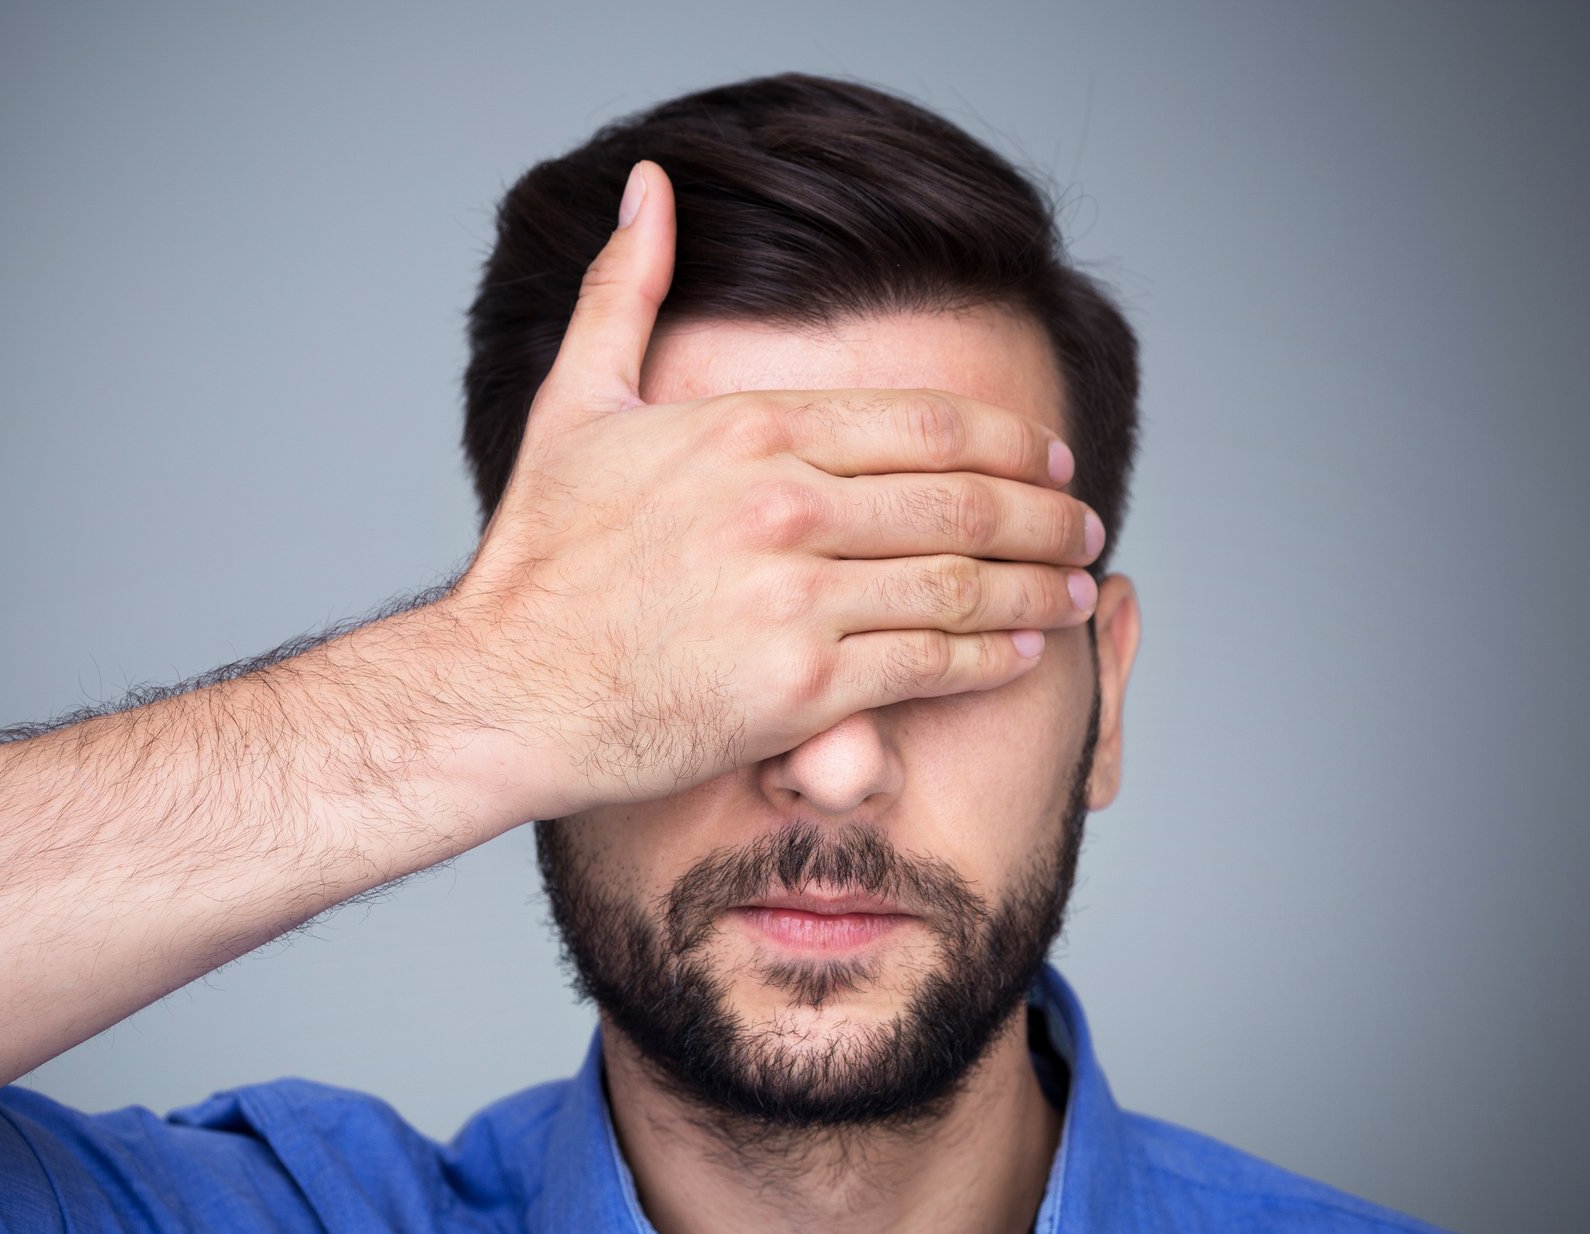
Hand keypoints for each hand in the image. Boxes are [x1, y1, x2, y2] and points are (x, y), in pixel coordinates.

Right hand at [447, 160, 1102, 818]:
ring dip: (1041, 586)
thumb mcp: (576, 405)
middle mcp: (785, 505)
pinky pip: (932, 664)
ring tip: (1079, 587)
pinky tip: (1027, 650)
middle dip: (1047, 513)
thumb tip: (652, 189)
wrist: (503, 689)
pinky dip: (995, 657)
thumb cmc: (538, 560)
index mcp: (749, 429)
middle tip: (1086, 523)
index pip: (926, 423)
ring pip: (964, 584)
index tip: (1048, 454)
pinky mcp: (802, 688)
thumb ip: (625, 293)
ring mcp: (798, 598)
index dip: (1009, 439)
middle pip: (964, 499)